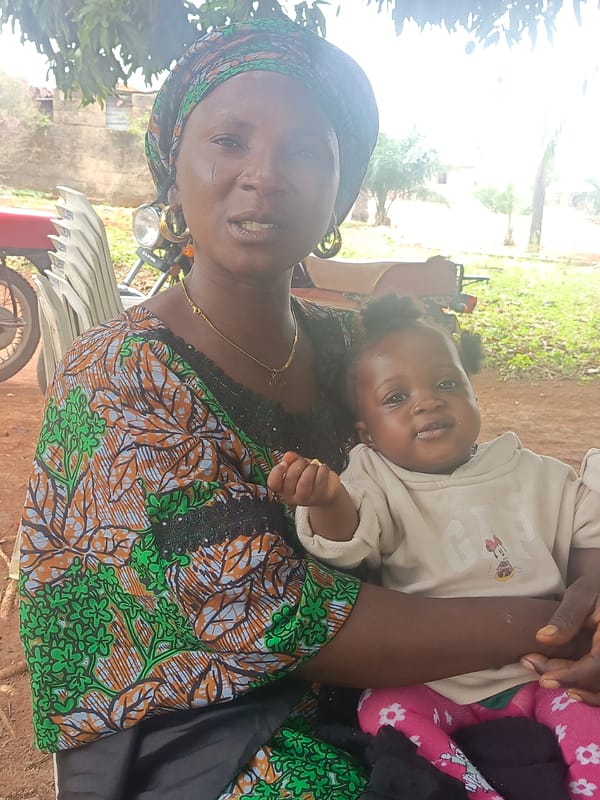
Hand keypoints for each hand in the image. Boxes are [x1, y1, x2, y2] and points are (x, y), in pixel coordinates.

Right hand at [267, 451, 341, 506]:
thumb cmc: (309, 478)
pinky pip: (320, 481)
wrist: (326, 490)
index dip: (277, 472)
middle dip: (298, 465)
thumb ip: (292, 460)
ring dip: (310, 468)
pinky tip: (323, 468)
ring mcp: (306, 498)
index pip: (273, 483)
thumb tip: (287, 456)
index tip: (283, 463)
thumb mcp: (298, 467)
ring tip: (314, 466)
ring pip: (304, 482)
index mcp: (282, 487)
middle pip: (290, 479)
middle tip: (303, 462)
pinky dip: (322, 470)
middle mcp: (291, 496)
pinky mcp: (320, 497)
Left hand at [521, 575, 599, 704]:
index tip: (543, 678)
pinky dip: (588, 691)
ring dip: (574, 686)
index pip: (597, 665)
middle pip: (596, 678)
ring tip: (543, 674)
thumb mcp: (580, 596)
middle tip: (532, 665)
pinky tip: (569, 689)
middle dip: (564, 678)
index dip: (571, 676)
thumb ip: (566, 618)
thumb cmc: (593, 588)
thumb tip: (543, 638)